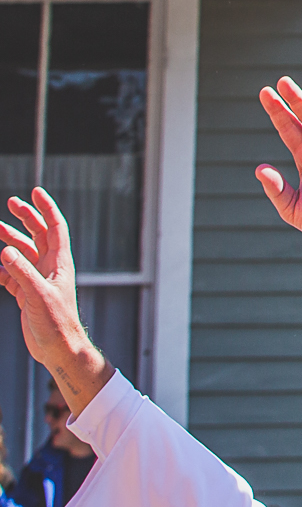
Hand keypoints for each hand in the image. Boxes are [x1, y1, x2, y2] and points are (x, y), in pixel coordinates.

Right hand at [0, 191, 112, 412]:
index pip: (55, 227)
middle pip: (39, 234)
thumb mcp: (38, 295)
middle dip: (26, 217)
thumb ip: (22, 273)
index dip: (46, 208)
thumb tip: (5, 250)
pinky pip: (11, 273)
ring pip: (23, 252)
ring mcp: (38, 279)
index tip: (35, 191)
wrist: (58, 348)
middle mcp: (50, 267)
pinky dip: (1, 266)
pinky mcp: (27, 293)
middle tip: (11, 202)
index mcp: (59, 262)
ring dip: (10, 239)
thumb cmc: (57, 322)